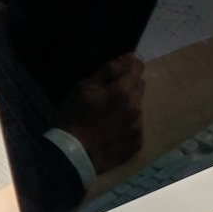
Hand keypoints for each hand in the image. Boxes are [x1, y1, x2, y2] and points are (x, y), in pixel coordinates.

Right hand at [53, 54, 145, 170]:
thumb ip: (109, 71)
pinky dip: (127, 124)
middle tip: (108, 92)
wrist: (73, 154)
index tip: (123, 65)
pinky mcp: (137, 143)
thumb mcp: (83, 88)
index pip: (137, 68)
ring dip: (127, 105)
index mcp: (123, 92)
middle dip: (127, 85)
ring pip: (137, 107)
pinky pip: (135, 126)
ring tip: (107, 114)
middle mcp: (136, 108)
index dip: (130, 64)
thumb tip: (129, 57)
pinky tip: (111, 129)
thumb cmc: (73, 117)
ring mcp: (138, 127)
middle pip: (139, 87)